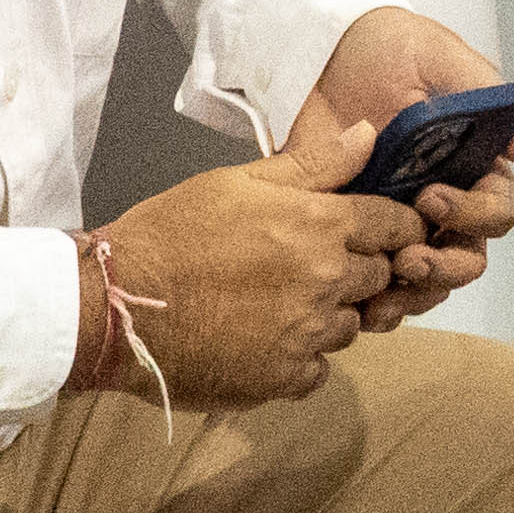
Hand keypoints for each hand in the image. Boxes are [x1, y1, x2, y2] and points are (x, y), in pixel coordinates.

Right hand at [86, 153, 418, 405]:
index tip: (383, 232)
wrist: (117, 304)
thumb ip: (312, 164)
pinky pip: (319, 370)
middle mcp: (326, 280)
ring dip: (331, 315)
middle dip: (362, 270)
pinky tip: (267, 341)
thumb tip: (369, 134)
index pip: (396, 225)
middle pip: (380, 277)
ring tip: (282, 304)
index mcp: (320, 225)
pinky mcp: (283, 378)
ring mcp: (307, 334)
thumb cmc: (172, 232)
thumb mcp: (237, 182)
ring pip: (351, 325)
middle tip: (318, 267)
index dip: (397, 227)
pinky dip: (303, 358)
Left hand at [284, 0, 513, 327]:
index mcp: (470, 164)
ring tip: (380, 294)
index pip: (497, 207)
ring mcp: (398, 220)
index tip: (432, 198)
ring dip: (413, 296)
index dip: (474, 213)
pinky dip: (375, 302)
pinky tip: (357, 304)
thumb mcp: (438, 55)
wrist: (320, 51)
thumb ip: (483, 92)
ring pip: (427, 281)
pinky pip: (377, 284)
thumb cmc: (388, 47)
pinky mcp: (355, 231)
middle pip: (468, 257)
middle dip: (445, 269)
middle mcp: (443, 200)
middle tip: (408, 260)